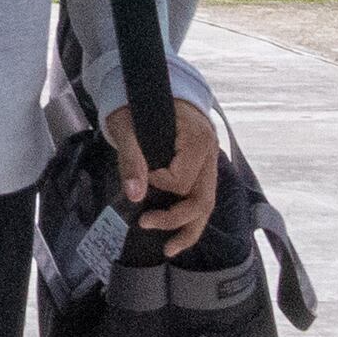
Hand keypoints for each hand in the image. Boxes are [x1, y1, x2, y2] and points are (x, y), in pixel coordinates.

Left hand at [103, 99, 224, 255]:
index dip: (157, 182)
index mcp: (197, 139)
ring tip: (169, 249)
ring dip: (189, 229)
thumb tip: (135, 196)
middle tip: (145, 224)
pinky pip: (202, 198)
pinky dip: (191, 218)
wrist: (151, 87)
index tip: (141, 172)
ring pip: (207, 204)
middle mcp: (210, 153)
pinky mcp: (204, 168)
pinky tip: (178, 234)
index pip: (181, 180)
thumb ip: (132, 158)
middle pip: (202, 199)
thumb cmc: (137, 105)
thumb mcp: (127, 126)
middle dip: (176, 219)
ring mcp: (211, 162)